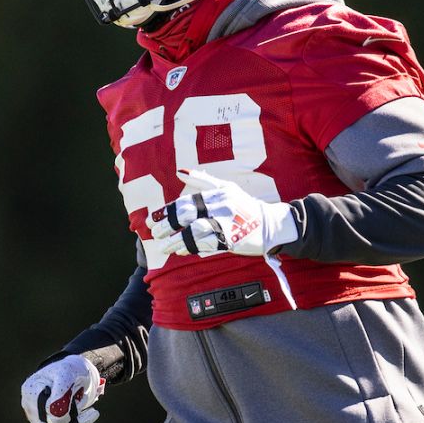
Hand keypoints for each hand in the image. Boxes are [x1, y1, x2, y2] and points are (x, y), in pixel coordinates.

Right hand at [20, 355, 104, 422]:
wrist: (75, 373)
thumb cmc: (69, 370)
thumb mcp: (67, 374)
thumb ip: (60, 394)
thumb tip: (54, 418)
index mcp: (31, 390)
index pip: (47, 411)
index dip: (67, 409)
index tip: (84, 398)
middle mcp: (30, 406)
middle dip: (75, 418)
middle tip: (91, 408)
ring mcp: (37, 418)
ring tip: (92, 413)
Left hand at [148, 168, 297, 257]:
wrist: (271, 225)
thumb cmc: (245, 206)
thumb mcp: (226, 188)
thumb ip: (202, 181)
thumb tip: (179, 172)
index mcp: (217, 194)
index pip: (186, 201)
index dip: (167, 211)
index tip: (152, 220)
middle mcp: (220, 206)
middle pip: (187, 214)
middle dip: (167, 225)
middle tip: (155, 233)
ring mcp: (226, 223)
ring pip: (194, 231)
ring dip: (176, 240)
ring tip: (164, 246)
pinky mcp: (232, 239)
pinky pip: (207, 244)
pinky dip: (192, 248)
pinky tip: (181, 251)